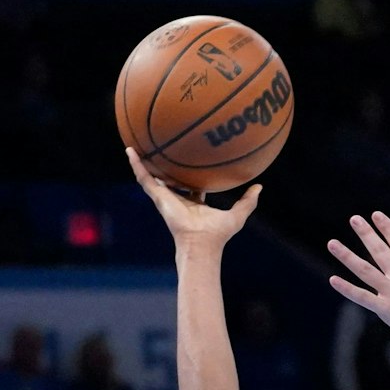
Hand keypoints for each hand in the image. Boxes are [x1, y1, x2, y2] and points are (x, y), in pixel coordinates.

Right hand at [124, 147, 260, 250]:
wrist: (202, 242)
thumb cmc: (218, 234)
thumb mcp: (237, 214)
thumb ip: (248, 201)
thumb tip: (259, 187)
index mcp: (193, 203)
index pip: (189, 186)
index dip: (189, 175)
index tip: (189, 161)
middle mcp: (177, 199)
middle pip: (168, 179)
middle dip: (164, 167)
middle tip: (159, 150)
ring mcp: (166, 198)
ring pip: (151, 176)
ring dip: (143, 162)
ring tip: (134, 147)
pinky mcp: (158, 197)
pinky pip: (144, 177)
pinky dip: (136, 165)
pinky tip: (130, 151)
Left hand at [327, 212, 389, 359]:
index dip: (387, 228)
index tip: (376, 215)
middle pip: (379, 250)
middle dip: (366, 233)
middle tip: (354, 219)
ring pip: (364, 269)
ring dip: (346, 256)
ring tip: (332, 243)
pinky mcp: (387, 309)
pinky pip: (362, 297)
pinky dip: (347, 289)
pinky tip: (333, 280)